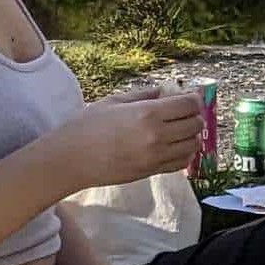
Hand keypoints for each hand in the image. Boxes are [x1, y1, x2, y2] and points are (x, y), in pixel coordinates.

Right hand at [61, 88, 204, 187]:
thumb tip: (167, 92)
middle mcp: (157, 136)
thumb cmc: (86, 126)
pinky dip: (184, 153)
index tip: (188, 97)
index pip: (189, 104)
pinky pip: (181, 163)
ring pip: (193, 145)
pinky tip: (174, 146)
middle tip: (183, 113)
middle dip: (193, 116)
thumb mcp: (114, 102)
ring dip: (191, 135)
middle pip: (195, 125)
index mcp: (147, 113)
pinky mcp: (151, 172)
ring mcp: (155, 157)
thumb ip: (144, 95)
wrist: (70, 160)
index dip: (193, 99)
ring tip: (180, 130)